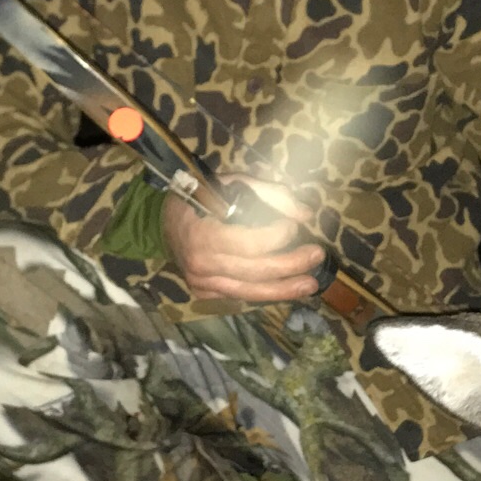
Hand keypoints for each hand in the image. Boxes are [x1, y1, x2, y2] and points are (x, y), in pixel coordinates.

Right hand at [164, 177, 325, 301]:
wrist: (163, 223)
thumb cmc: (198, 197)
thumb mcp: (229, 184)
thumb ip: (267, 194)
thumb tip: (304, 213)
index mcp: (201, 234)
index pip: (247, 243)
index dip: (276, 237)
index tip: (294, 225)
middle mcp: (200, 265)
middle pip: (254, 271)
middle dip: (290, 264)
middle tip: (317, 255)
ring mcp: (201, 283)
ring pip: (250, 292)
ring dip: (284, 289)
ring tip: (310, 284)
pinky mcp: (205, 293)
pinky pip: (240, 296)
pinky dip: (264, 293)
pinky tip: (286, 288)